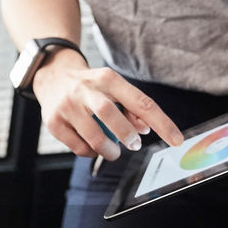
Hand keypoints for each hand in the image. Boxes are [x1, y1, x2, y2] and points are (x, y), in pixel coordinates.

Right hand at [31, 51, 182, 159]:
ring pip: (94, 136)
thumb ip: (131, 107)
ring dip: (110, 151)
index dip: (161, 123)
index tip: (175, 140)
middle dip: (127, 135)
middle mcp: (85, 89)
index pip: (141, 102)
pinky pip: (78, 146)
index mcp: (107, 78)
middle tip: (134, 145)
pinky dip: (91, 152)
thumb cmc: (90, 86)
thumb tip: (145, 129)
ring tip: (113, 152)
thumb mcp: (112, 87)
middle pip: (110, 114)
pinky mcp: (53, 121)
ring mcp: (67, 106)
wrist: (52, 76)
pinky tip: (93, 147)